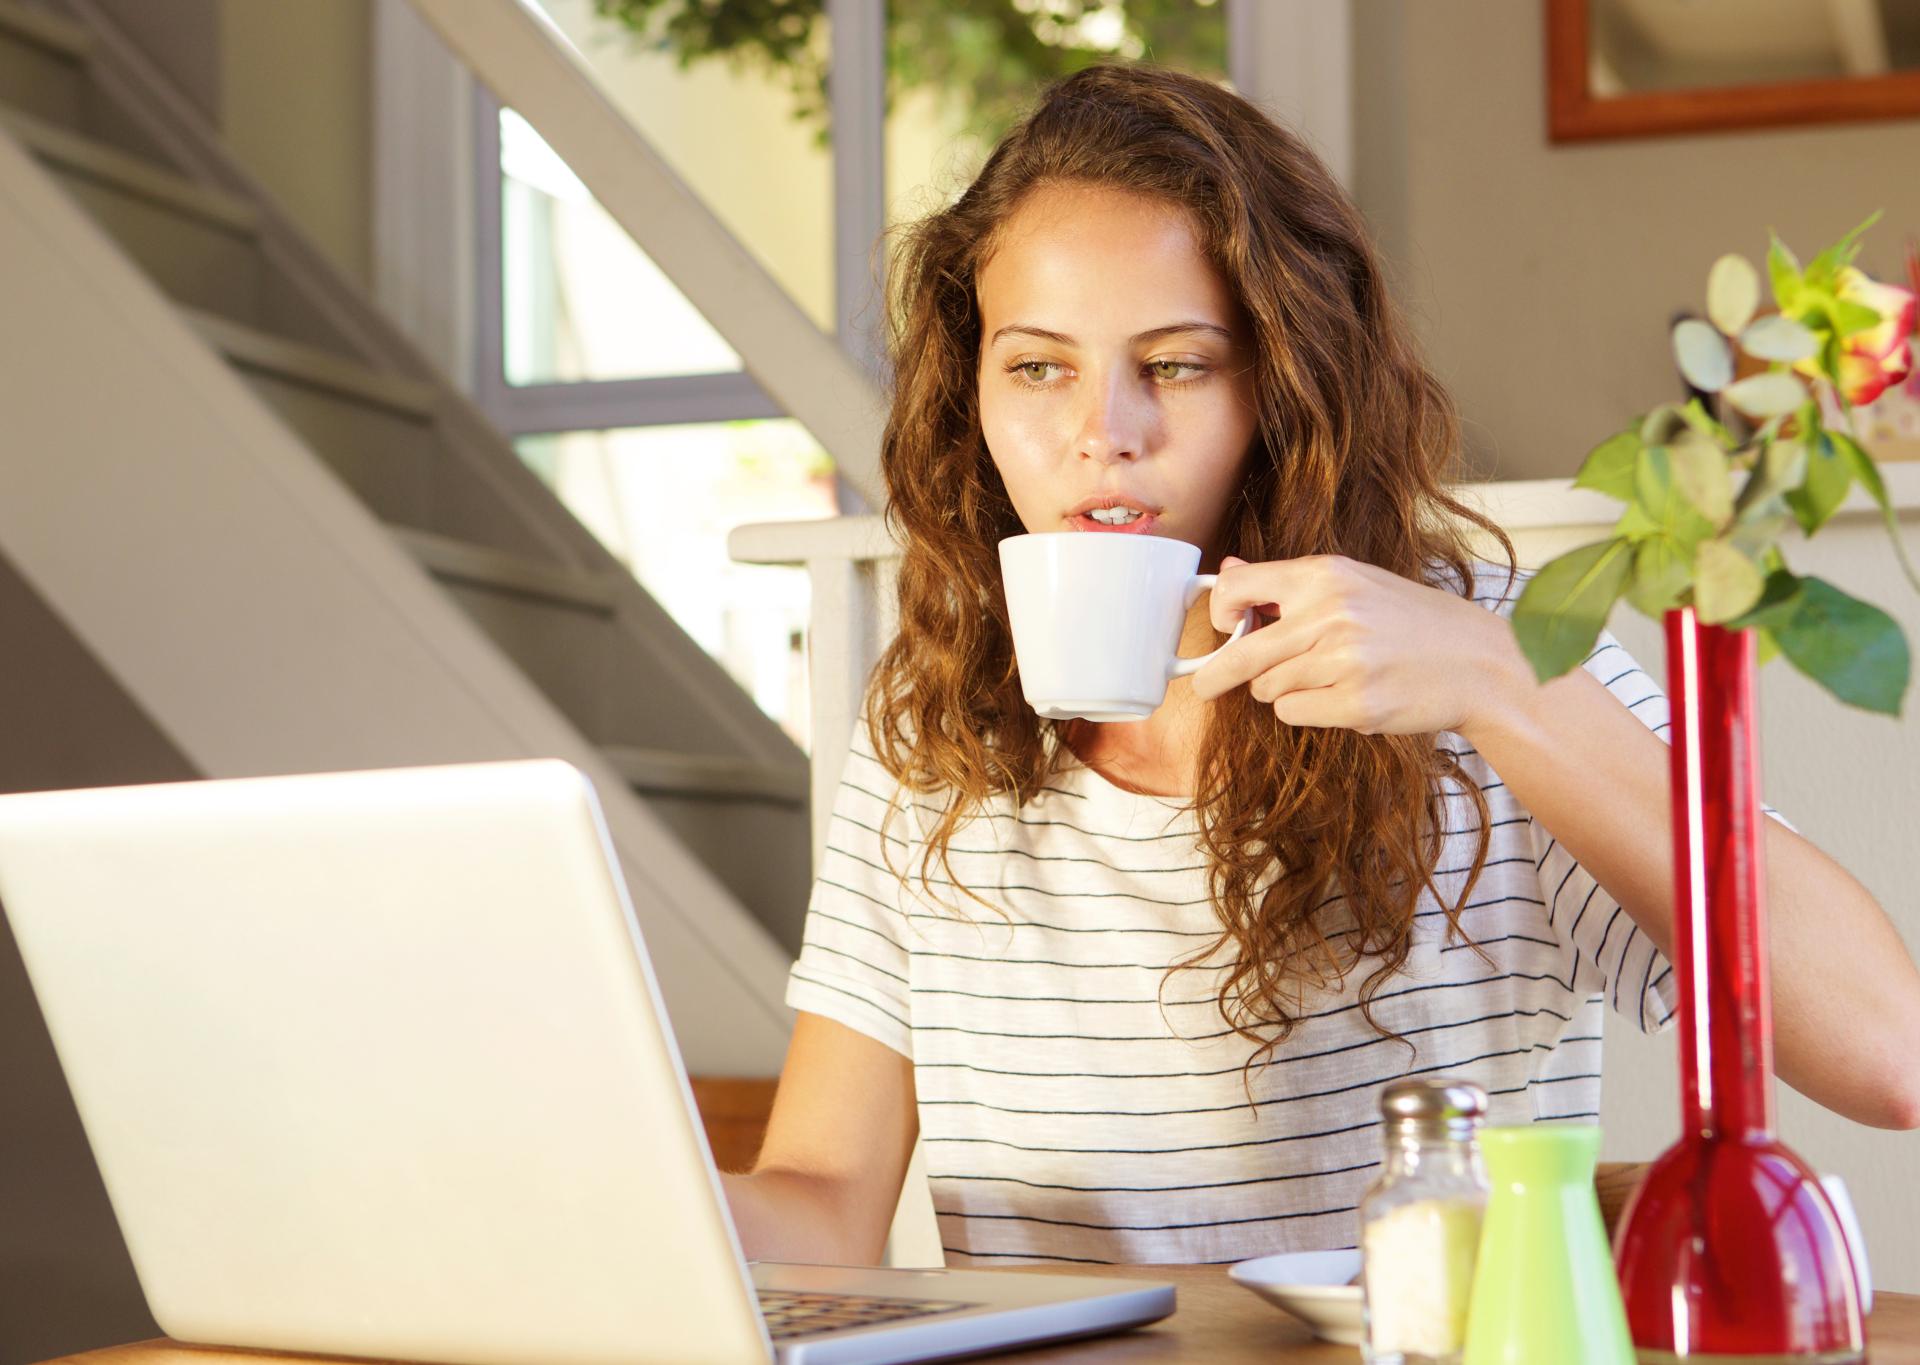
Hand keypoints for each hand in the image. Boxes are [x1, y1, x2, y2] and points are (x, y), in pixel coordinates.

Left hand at [1188, 554, 1534, 738]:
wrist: (1478, 661)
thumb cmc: (1410, 621)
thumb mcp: (1353, 582)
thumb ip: (1287, 581)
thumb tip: (1228, 570)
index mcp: (1326, 575)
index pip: (1238, 589)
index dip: (1221, 612)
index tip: (1225, 627)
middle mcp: (1330, 613)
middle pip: (1242, 654)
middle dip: (1215, 675)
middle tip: (1205, 686)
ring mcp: (1343, 661)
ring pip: (1267, 688)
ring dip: (1282, 689)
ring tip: (1325, 676)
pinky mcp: (1356, 704)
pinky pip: (1293, 713)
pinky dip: (1306, 710)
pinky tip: (1340, 696)